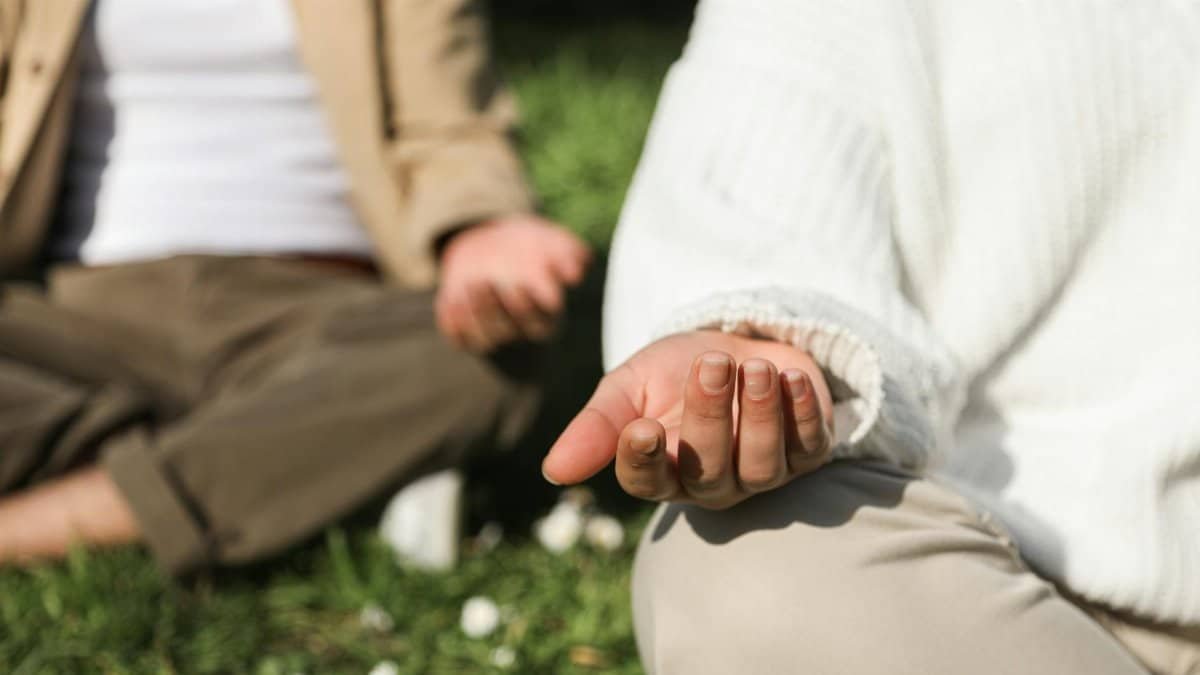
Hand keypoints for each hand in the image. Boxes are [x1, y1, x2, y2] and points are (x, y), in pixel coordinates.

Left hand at [436, 214, 590, 351]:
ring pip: (484, 338)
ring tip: (469, 284)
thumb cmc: (529, 245)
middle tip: (484, 282)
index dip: (527, 308)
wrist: (491, 243)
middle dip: (495, 309)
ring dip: (475, 314)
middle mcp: (519, 328)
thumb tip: (576, 274)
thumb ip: (567, 252)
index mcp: (545, 312)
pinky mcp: (466, 330)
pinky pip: (459, 339)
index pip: (539, 322)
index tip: (519, 284)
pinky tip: (452, 298)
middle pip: (509, 331)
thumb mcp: (550, 241)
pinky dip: (454, 323)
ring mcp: (492, 331)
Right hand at [543, 331, 834, 508]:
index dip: (644, 462)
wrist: (734, 342)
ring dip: (761, 416)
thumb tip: (553, 472)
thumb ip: (596, 425)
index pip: (647, 481)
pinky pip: (810, 448)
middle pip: (709, 472)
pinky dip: (804, 414)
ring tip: (755, 367)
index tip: (642, 428)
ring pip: (762, 467)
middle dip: (712, 416)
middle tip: (712, 365)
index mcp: (661, 469)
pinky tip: (792, 378)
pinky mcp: (806, 453)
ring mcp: (762, 473)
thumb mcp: (630, 384)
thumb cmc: (674, 371)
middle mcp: (711, 482)